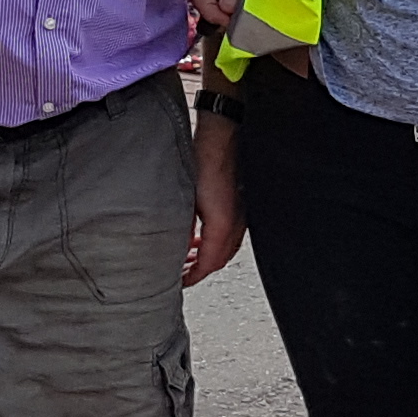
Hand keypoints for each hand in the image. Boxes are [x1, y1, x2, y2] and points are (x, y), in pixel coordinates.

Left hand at [183, 113, 245, 286]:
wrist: (222, 134)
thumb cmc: (204, 158)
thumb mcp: (185, 198)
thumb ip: (181, 227)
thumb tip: (176, 246)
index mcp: (222, 224)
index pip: (210, 263)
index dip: (194, 276)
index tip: (181, 282)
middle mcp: (236, 221)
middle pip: (221, 258)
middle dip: (201, 269)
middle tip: (182, 273)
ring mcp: (241, 213)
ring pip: (226, 246)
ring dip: (208, 255)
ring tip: (188, 256)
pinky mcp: (239, 203)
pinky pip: (229, 232)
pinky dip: (214, 241)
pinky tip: (200, 235)